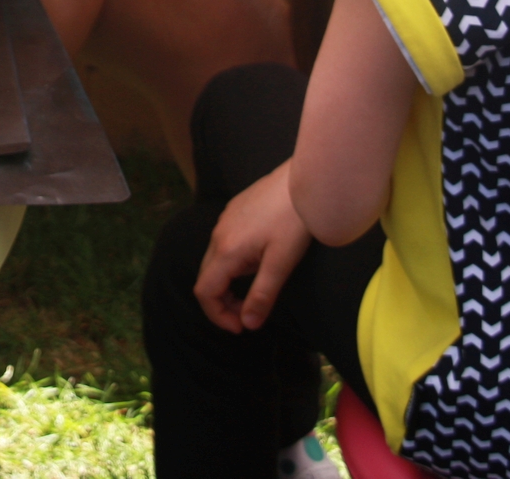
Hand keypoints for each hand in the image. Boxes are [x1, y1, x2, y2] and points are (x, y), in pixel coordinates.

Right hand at [194, 162, 312, 333]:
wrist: (304, 181)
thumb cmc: (295, 221)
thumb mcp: (281, 263)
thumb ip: (262, 295)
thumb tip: (248, 324)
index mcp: (226, 250)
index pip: (205, 292)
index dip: (217, 315)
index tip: (241, 327)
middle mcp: (218, 234)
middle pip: (206, 277)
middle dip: (222, 302)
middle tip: (248, 314)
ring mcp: (224, 220)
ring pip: (215, 260)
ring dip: (228, 282)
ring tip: (257, 286)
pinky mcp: (234, 210)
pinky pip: (223, 243)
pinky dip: (233, 263)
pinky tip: (259, 259)